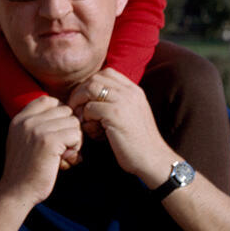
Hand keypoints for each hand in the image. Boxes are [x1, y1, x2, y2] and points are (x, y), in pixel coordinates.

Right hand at [0, 96, 83, 204]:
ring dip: (75, 139)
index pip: (48, 99)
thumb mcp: (24, 140)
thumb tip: (70, 112)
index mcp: (20, 119)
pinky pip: (76, 134)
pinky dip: (76, 148)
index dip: (60, 113)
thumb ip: (39, 124)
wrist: (16, 192)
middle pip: (65, 110)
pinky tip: (65, 159)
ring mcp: (38, 129)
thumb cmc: (26, 168)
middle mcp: (27, 121)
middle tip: (64, 146)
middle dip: (69, 127)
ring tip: (64, 154)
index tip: (59, 131)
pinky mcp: (50, 140)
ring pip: (74, 122)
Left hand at [68, 68, 171, 185]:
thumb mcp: (133, 115)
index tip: (86, 100)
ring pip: (90, 89)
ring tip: (83, 120)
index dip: (91, 83)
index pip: (107, 72)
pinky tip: (93, 131)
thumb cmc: (139, 142)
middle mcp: (130, 92)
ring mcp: (123, 101)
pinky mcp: (115, 115)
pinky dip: (86, 119)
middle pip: (95, 78)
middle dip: (80, 92)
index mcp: (135, 90)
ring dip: (80, 104)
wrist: (152, 158)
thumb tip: (94, 100)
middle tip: (77, 110)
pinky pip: (90, 108)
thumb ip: (119, 104)